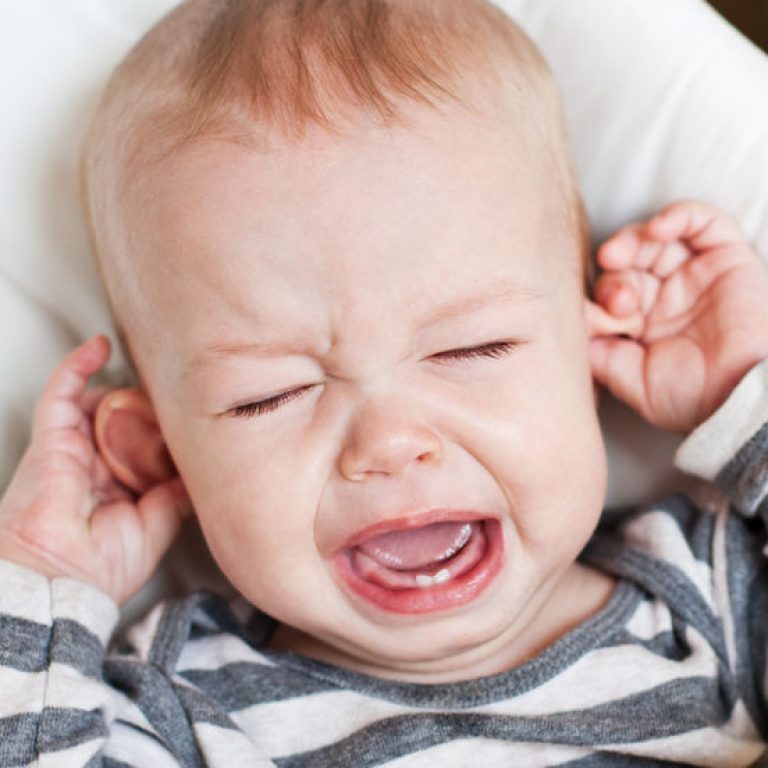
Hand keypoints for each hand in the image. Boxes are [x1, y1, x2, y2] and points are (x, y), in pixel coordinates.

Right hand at [0, 336, 190, 603]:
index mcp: (117, 485)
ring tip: (159, 376)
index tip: (193, 415)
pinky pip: (62, 391)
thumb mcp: (158, 526)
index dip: (164, 426)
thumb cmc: (101, 567)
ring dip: (127, 388)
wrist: (62, 580)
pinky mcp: (51, 438)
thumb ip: (177, 494)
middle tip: (182, 394)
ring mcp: (72, 449)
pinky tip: (100, 346)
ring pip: (101, 401)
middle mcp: (94, 464)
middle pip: (125, 417)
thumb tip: (203, 472)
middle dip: (150, 405)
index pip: (142, 441)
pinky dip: (79, 365)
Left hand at [589, 200, 767, 433]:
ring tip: (620, 256)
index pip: (607, 293)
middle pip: (626, 263)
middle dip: (613, 276)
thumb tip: (571, 325)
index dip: (597, 299)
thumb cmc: (696, 398)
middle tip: (619, 301)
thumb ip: (598, 353)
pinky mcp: (728, 258)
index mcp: (642, 324)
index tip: (598, 319)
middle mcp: (666, 296)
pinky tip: (657, 229)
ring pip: (654, 238)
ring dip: (632, 241)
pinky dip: (677, 216)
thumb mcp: (632, 382)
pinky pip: (702, 221)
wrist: (747, 397)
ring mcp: (695, 275)